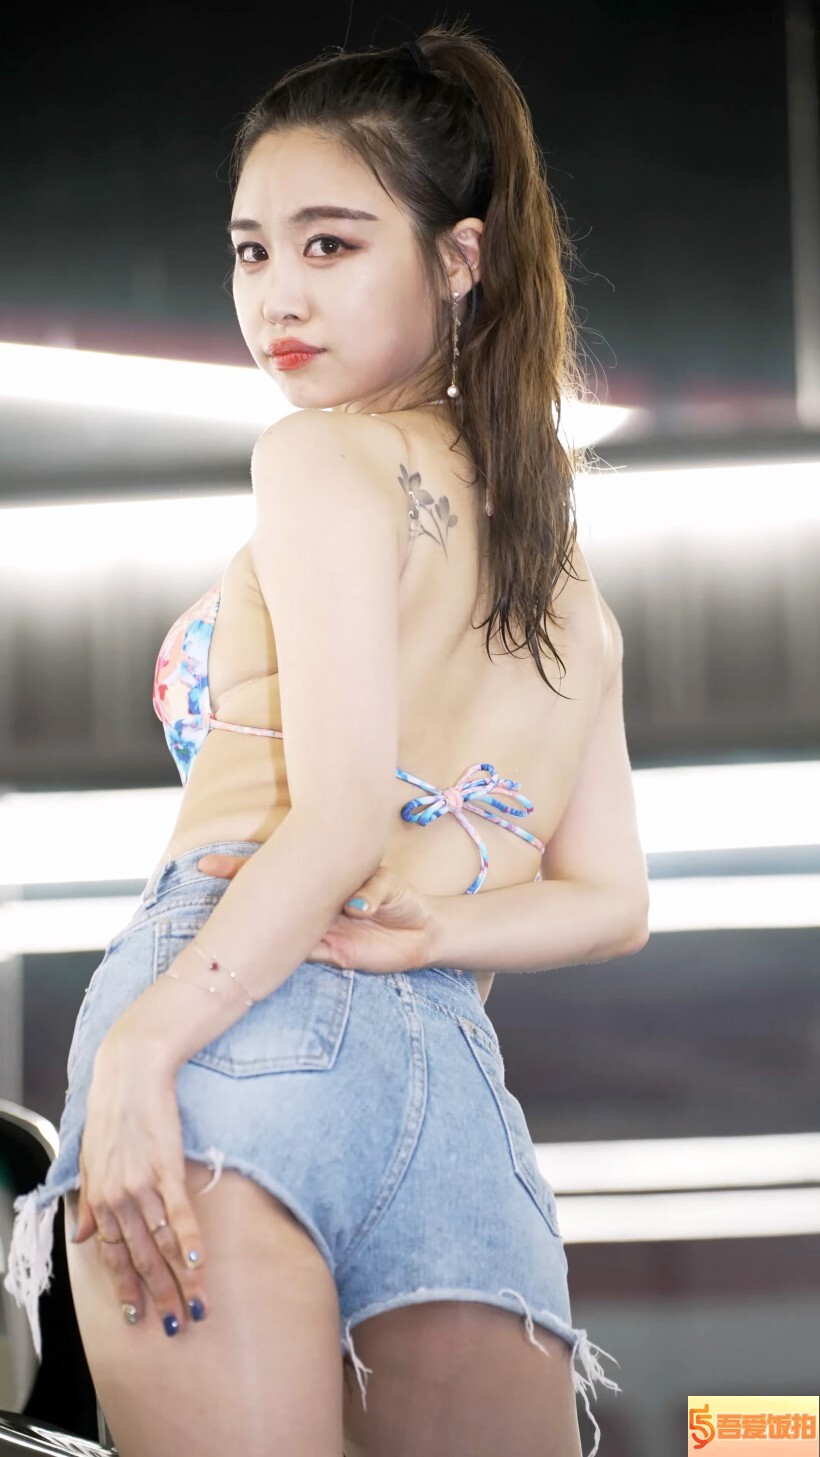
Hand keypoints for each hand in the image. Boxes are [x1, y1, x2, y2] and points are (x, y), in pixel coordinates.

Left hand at [71, 1029, 207, 1333]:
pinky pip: (179, 1212)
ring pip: (161, 1244)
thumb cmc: (112, 1111)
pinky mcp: (167, 1167)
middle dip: (158, 1295)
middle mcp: (117, 1198)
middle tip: (176, 1324)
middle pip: (139, 1258)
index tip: (137, 1315)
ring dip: (180, 1278)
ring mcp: (142, 1184)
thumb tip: (80, 1236)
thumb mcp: (91, 1159)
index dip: (126, 1287)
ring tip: (196, 1304)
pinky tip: (200, 1263)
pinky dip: (190, 1240)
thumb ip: (88, 1202)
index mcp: (98, 1197)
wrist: (130, 1071)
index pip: (111, 1255)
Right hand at [197, 854, 436, 973]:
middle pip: (268, 899)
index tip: (208, 866)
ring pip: (279, 929)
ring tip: (223, 923)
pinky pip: (301, 954)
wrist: (423, 932)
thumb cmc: (403, 899)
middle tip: (204, 882)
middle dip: (236, 892)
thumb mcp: (389, 887)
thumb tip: (355, 906)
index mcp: (321, 882)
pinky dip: (284, 955)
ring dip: (257, 926)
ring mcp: (318, 930)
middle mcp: (312, 906)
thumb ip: (372, 892)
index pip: (279, 870)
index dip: (243, 867)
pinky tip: (264, 954)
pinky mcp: (331, 953)